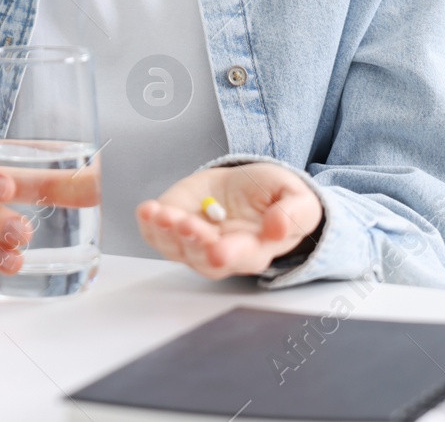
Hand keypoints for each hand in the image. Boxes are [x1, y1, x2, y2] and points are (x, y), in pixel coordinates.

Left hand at [136, 162, 322, 279]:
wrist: (244, 185)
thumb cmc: (272, 196)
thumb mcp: (297, 197)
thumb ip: (295, 212)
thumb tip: (279, 228)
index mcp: (255, 250)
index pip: (241, 258)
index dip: (229, 254)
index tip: (219, 249)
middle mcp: (221, 253)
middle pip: (204, 258)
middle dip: (194, 243)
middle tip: (188, 225)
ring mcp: (193, 243)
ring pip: (177, 248)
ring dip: (167, 233)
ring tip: (162, 214)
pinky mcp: (173, 226)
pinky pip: (156, 234)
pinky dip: (149, 225)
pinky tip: (147, 210)